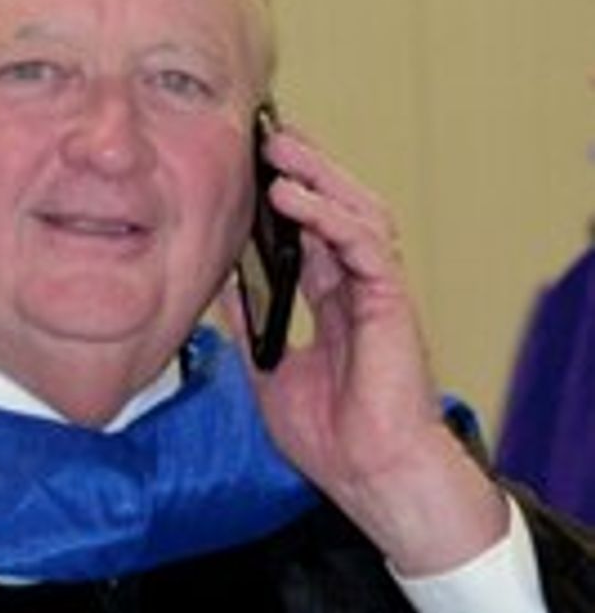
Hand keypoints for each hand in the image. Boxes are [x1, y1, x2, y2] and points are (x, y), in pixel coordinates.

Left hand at [223, 126, 506, 574]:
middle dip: (305, 170)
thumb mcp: (270, 371)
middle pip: (336, 210)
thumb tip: (222, 288)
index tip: (255, 166)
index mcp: (334, 302)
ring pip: (356, 211)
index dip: (288, 197)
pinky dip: (327, 215)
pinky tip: (292, 197)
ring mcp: (376, 291)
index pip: (311, 233)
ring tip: (279, 148)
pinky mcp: (390, 299)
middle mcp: (357, 288)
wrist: (370, 476)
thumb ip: (253, 326)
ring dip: (318, 176)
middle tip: (268, 136)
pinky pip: (361, 242)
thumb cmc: (331, 436)